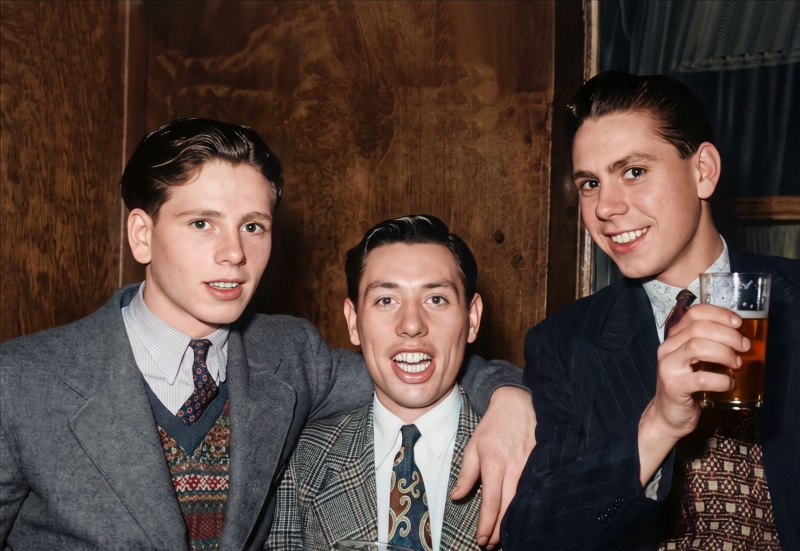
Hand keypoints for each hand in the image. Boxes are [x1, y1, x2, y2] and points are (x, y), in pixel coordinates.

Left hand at [451, 386, 535, 548]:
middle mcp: (514, 469)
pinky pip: (532, 492)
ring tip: (501, 536)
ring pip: (522, 503)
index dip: (486, 524)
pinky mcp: (539, 465)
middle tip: (489, 544)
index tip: (481, 539)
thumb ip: (466, 474)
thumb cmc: (493, 426)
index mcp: (494, 464)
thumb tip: (456, 496)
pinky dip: (525, 508)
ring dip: (511, 522)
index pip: (491, 502)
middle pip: (508, 508)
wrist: (518, 404)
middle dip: (498, 530)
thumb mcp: (473, 446)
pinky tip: (519, 516)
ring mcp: (529, 468)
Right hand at [638, 304, 749, 483]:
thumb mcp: (695, 360)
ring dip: (724, 353)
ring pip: (697, 346)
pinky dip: (721, 380)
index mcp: (674, 338)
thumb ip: (709, 345)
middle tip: (744, 346)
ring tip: (737, 363)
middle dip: (728, 335)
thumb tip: (743, 336)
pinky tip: (729, 384)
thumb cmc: (688, 386)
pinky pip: (701, 378)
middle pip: (698, 328)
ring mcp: (668, 367)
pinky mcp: (673, 387)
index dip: (719, 314)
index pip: (694, 313)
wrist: (668, 415)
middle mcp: (667, 348)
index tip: (738, 323)